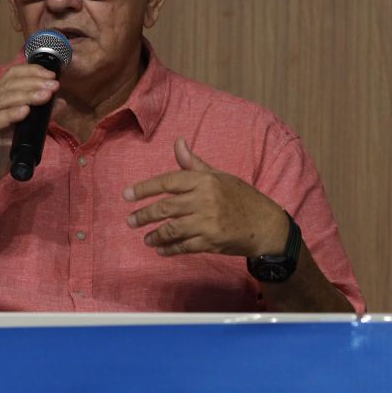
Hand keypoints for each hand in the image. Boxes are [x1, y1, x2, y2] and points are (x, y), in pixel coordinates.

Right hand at [0, 64, 59, 205]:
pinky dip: (10, 115)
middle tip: (53, 85)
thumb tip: (61, 102)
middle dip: (34, 83)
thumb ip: (39, 118)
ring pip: (3, 100)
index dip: (31, 72)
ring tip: (46, 95)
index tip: (51, 75)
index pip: (10, 76)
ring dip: (27, 96)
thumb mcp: (23, 134)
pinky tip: (25, 111)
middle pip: (8, 85)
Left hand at [124, 137, 287, 257]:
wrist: (265, 225)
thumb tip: (178, 143)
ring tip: (146, 238)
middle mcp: (204, 200)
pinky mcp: (211, 241)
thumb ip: (194, 164)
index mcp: (205, 181)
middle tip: (130, 221)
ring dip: (155, 235)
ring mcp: (207, 222)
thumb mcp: (219, 176)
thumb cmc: (241, 198)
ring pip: (172, 229)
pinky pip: (184, 246)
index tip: (126, 195)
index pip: (168, 181)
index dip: (145, 188)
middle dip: (144, 215)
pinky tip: (161, 249)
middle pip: (166, 207)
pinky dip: (170, 249)